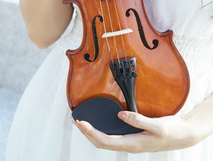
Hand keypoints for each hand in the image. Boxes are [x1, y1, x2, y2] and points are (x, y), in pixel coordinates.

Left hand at [73, 111, 197, 152]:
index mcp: (133, 144)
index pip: (106, 141)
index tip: (81, 122)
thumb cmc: (172, 131)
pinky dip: (102, 130)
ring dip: (92, 133)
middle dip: (87, 133)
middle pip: (102, 143)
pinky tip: (100, 124)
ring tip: (83, 123)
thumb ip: (139, 120)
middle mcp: (129, 145)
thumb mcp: (157, 125)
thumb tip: (121, 115)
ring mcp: (130, 142)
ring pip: (106, 141)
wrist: (183, 136)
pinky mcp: (132, 137)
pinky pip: (113, 136)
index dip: (91, 132)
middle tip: (76, 120)